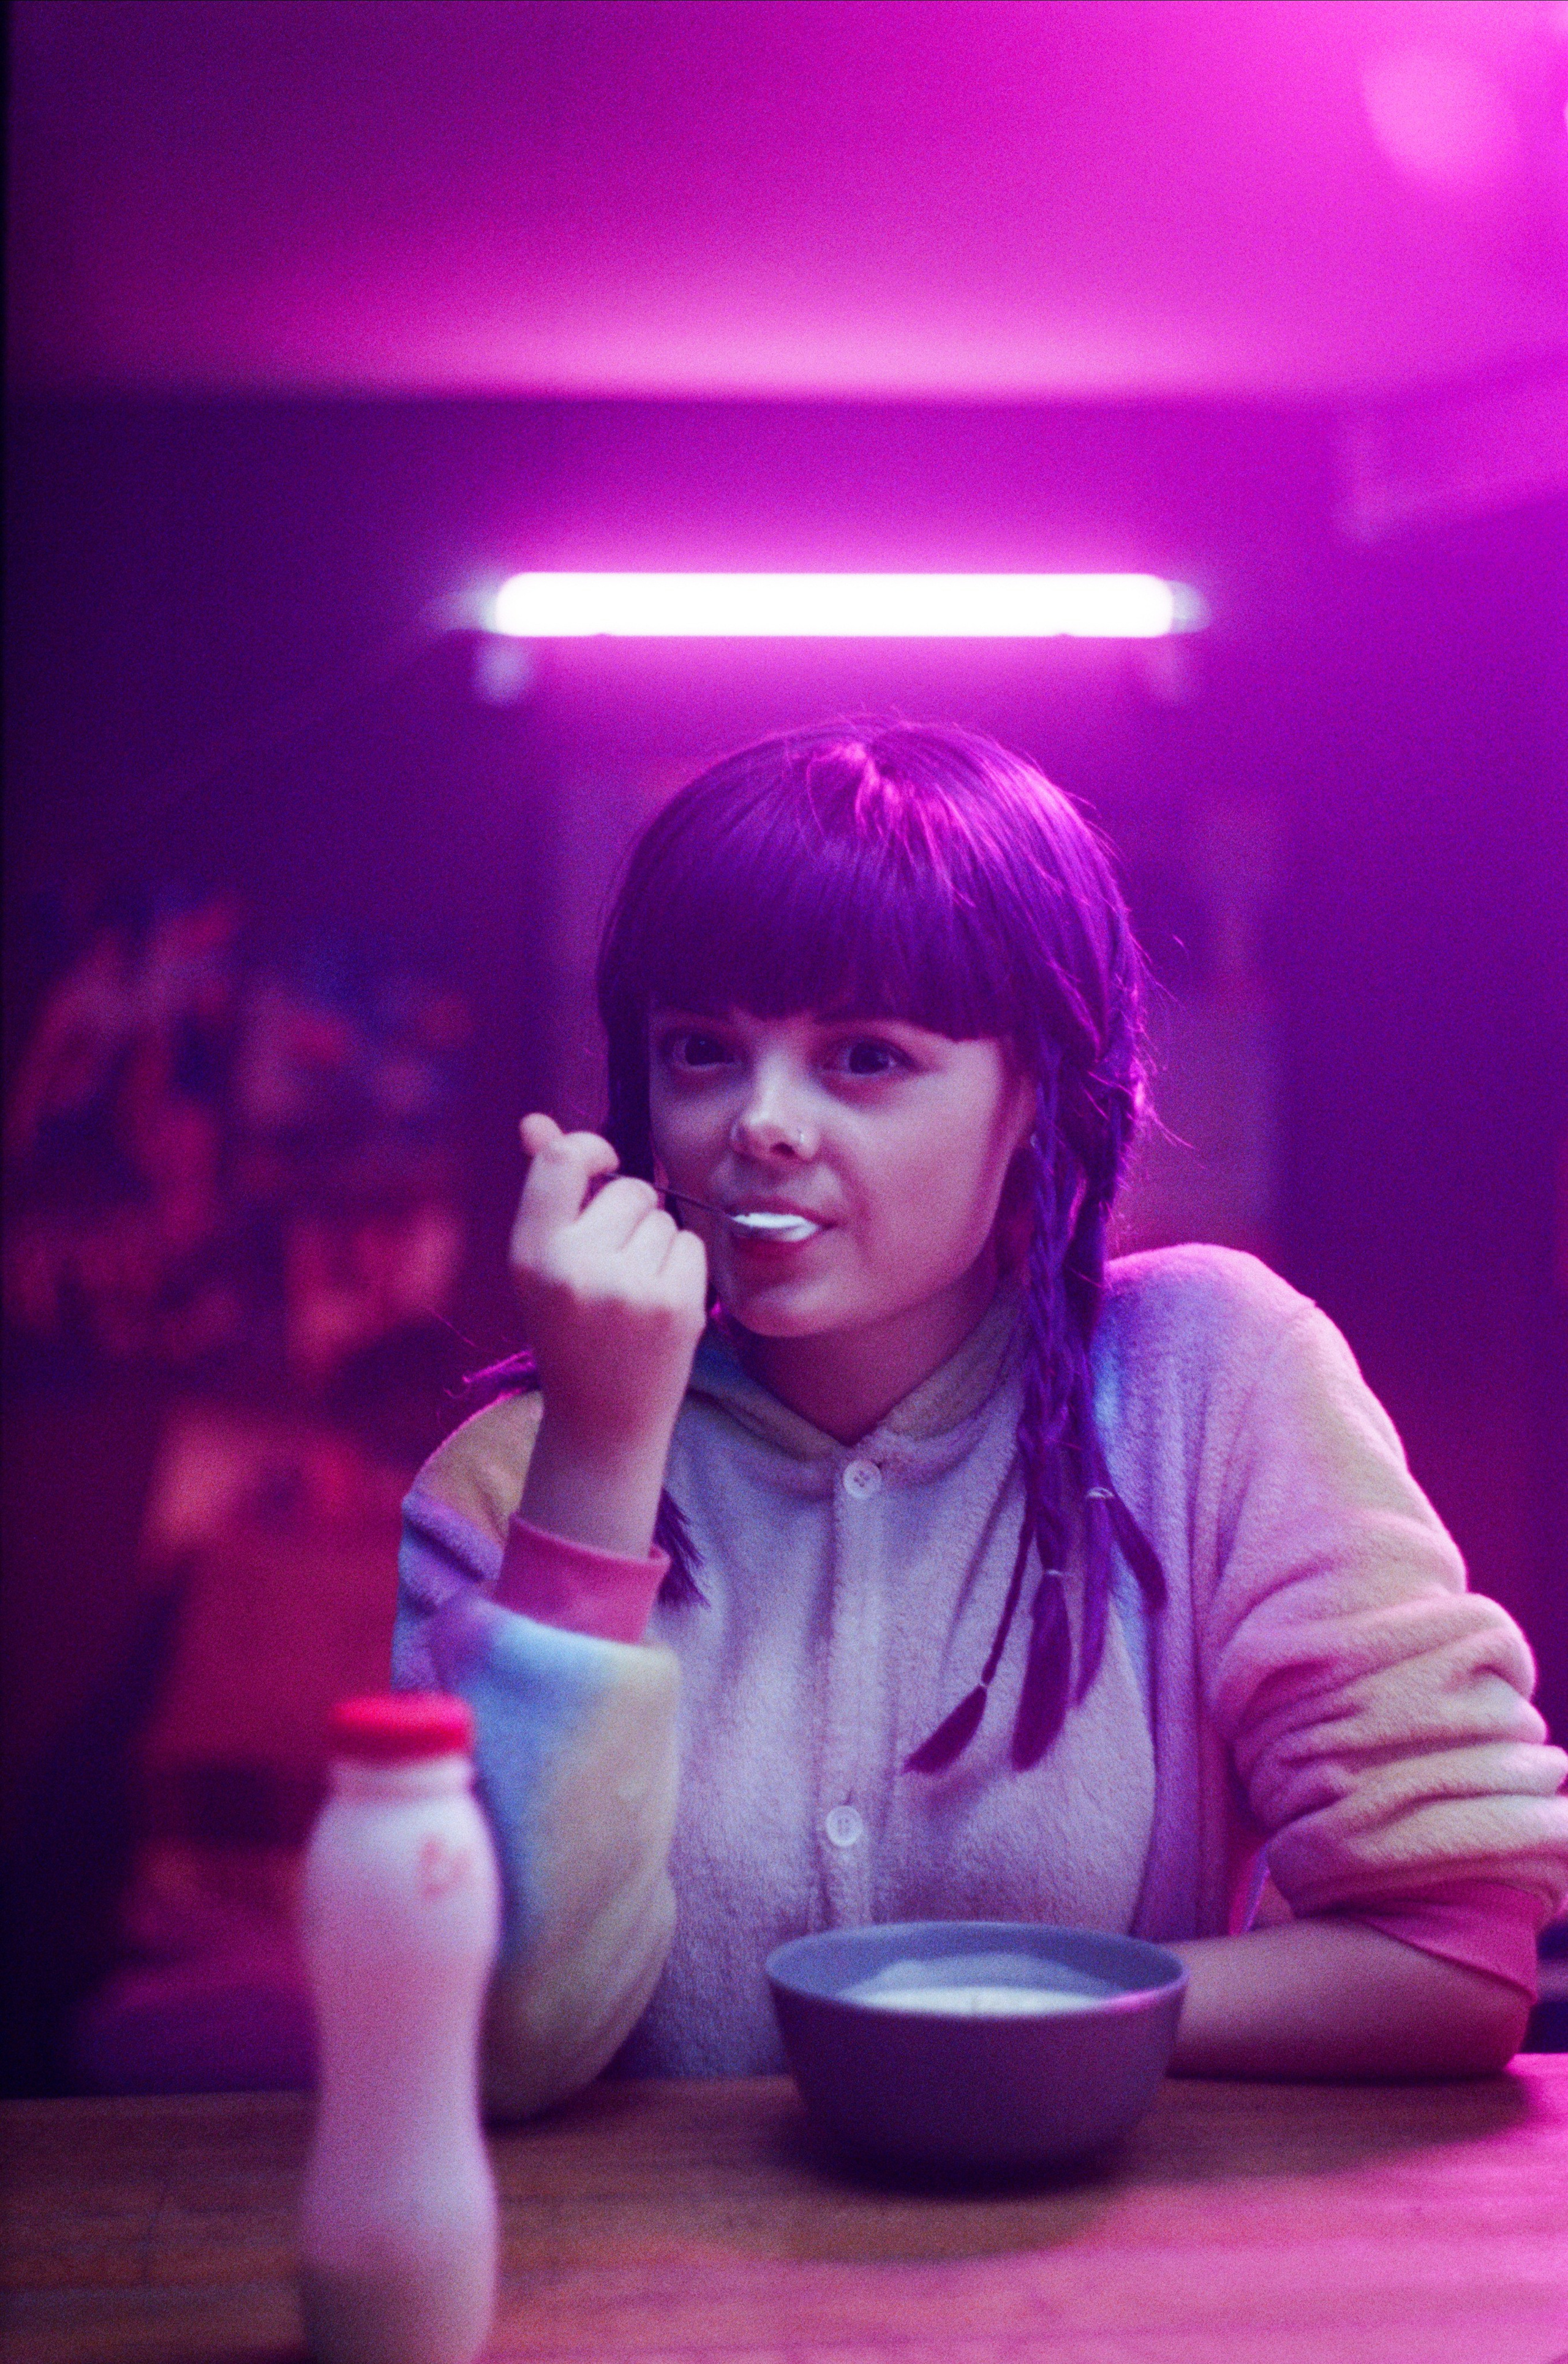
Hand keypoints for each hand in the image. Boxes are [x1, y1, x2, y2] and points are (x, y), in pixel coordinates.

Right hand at [510, 1115, 706, 1462]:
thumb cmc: (571, 1329)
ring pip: (663, 1218)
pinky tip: (661, 1305)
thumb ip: (545, 1191)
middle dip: (630, 1214)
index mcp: (530, 1253)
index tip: (603, 1166)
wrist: (602, 1419)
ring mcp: (626, 1289)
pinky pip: (691, 1245)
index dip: (590, 1147)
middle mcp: (573, 1268)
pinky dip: (682, 1267)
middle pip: (629, 1188)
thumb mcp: (543, 1264)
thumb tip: (535, 1121)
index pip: (562, 1160)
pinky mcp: (674, 1306)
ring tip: (632, 1294)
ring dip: (656, 1244)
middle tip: (612, 1268)